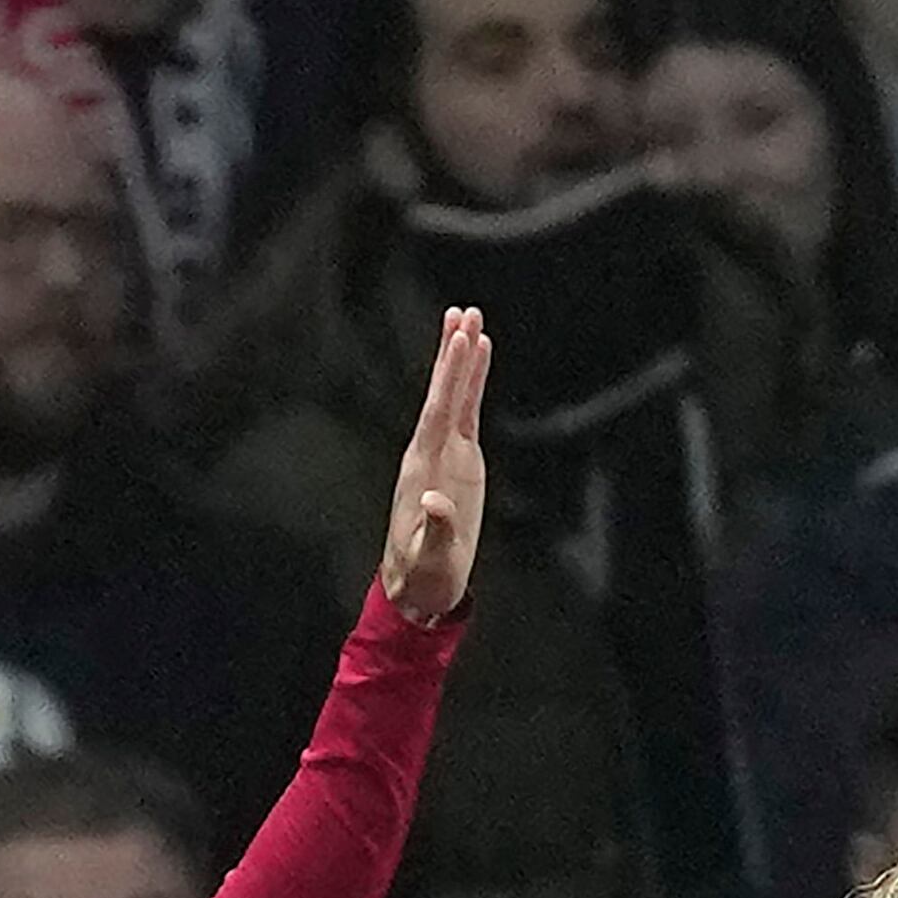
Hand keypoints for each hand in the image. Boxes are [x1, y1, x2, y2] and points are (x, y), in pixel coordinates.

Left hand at [378, 307, 489, 623]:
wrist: (418, 585)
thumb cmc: (423, 575)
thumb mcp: (430, 559)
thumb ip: (437, 531)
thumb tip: (438, 504)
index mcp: (421, 469)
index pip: (438, 412)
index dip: (451, 376)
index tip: (462, 342)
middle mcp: (428, 451)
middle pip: (442, 393)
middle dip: (454, 354)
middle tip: (465, 312)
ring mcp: (443, 453)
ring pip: (453, 396)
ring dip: (461, 359)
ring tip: (470, 319)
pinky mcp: (459, 460)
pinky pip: (467, 413)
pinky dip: (472, 385)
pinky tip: (479, 358)